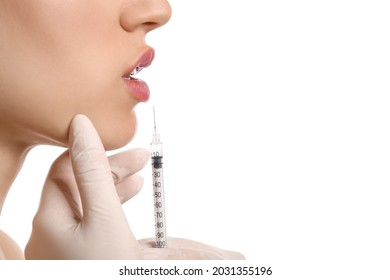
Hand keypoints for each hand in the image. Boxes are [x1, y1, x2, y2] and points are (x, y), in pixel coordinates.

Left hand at [25, 115, 243, 259]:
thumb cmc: (108, 265)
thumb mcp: (103, 215)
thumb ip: (92, 170)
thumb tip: (80, 124)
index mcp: (50, 218)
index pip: (67, 169)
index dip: (95, 151)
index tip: (125, 144)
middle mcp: (52, 230)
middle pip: (79, 184)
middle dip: (111, 167)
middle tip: (142, 157)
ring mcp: (67, 243)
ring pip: (89, 200)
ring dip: (115, 184)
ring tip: (141, 177)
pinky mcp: (84, 251)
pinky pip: (95, 218)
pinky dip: (113, 204)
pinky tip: (129, 197)